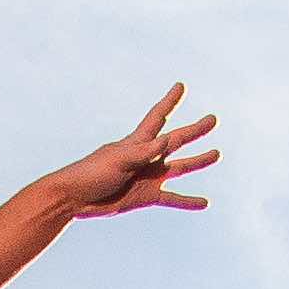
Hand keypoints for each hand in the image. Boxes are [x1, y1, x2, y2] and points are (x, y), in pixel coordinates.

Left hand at [56, 86, 219, 218]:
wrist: (73, 200)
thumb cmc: (91, 173)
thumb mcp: (119, 160)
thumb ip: (144, 151)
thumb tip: (168, 141)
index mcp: (138, 142)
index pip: (158, 116)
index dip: (169, 101)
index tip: (180, 86)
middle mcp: (146, 157)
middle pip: (176, 140)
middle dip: (194, 131)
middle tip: (212, 119)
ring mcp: (147, 177)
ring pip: (179, 168)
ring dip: (198, 161)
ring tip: (216, 154)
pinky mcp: (145, 197)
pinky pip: (172, 198)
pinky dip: (188, 201)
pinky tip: (204, 203)